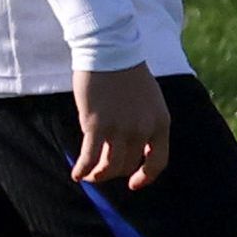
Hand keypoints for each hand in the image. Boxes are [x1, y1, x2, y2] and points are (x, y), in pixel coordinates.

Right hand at [69, 62, 172, 190]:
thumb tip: (132, 149)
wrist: (110, 52)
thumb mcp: (150, 102)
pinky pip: (90, 157)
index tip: (134, 183)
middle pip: (129, 165)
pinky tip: (77, 174)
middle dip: (115, 172)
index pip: (158, 161)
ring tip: (90, 175)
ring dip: (98, 174)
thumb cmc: (128, 74)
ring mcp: (120, 129)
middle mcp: (143, 130)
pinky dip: (83, 169)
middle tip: (103, 170)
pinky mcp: (96, 125)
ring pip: (110, 166)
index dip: (145, 177)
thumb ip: (146, 124)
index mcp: (160, 123)